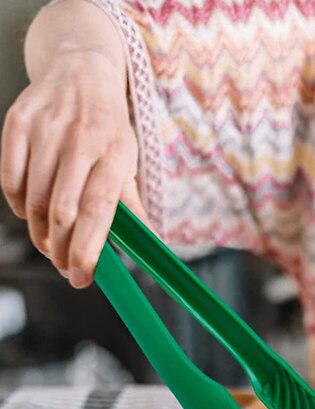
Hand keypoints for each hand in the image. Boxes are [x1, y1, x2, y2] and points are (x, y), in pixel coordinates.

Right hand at [1, 49, 146, 287]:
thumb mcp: (128, 163)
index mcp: (113, 157)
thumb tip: (149, 248)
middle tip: (65, 268)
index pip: (97, 213)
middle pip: (61, 212)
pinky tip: (30, 214)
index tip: (82, 278)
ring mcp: (45, 131)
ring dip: (39, 234)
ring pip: (32, 200)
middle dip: (61, 250)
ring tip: (51, 246)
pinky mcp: (17, 123)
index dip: (86, 251)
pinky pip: (9, 180)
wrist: (81, 73)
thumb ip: (132, 207)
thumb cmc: (109, 130)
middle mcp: (79, 142)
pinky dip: (18, 206)